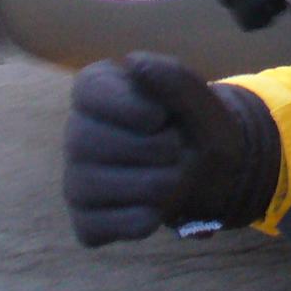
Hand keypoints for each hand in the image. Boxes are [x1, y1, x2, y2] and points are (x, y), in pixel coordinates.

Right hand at [63, 52, 251, 246]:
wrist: (214, 171)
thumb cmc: (198, 124)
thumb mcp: (198, 96)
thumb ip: (171, 76)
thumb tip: (134, 63)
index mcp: (97, 89)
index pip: (87, 93)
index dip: (132, 108)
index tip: (162, 116)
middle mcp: (77, 132)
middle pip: (87, 142)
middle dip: (149, 148)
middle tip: (176, 147)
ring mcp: (76, 178)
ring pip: (89, 187)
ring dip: (150, 186)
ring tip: (173, 176)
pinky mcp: (86, 219)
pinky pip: (95, 228)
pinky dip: (138, 220)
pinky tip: (157, 207)